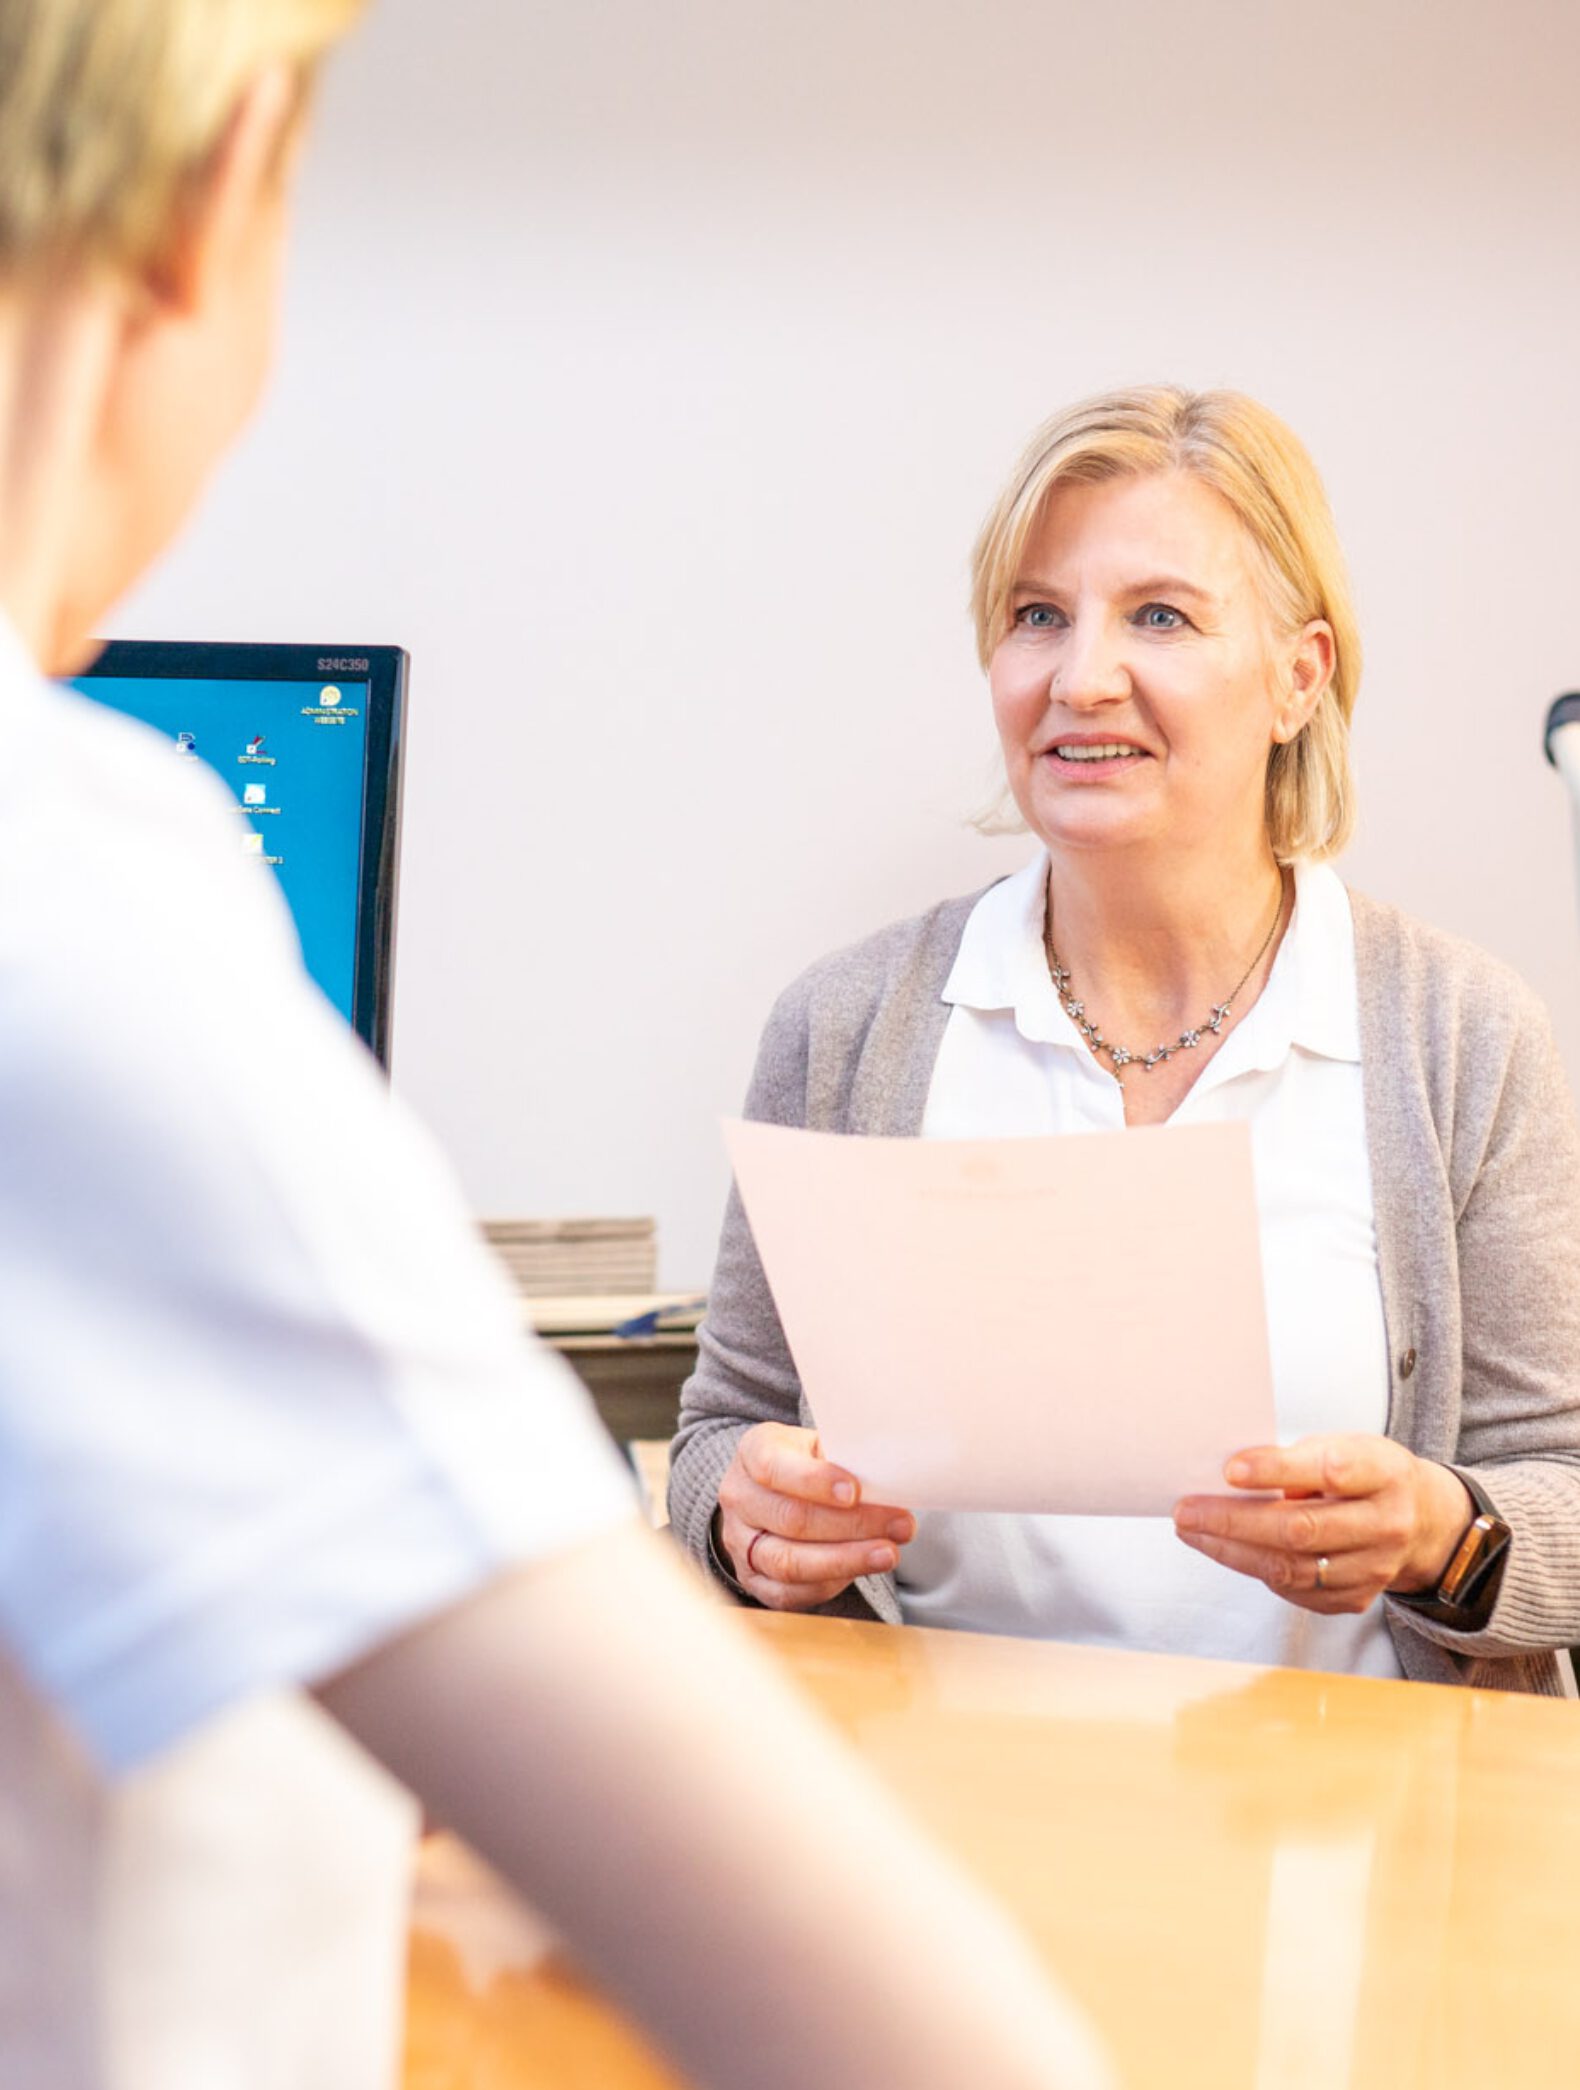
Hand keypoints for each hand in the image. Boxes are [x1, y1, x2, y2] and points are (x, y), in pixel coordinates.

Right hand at [717, 1423, 915, 1610]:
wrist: (772, 1492)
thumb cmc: (806, 1463)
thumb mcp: (819, 1445)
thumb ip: (843, 1458)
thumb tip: (887, 1480)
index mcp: (753, 1452)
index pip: (774, 1467)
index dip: (814, 1481)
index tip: (856, 1491)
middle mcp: (739, 1497)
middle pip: (791, 1519)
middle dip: (852, 1525)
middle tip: (899, 1524)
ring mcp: (740, 1542)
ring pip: (789, 1562)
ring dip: (846, 1560)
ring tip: (888, 1554)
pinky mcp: (752, 1579)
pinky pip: (790, 1592)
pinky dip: (831, 1583)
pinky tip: (862, 1570)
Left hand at [1172, 1435, 1473, 1614]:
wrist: (1421, 1521)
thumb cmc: (1366, 1474)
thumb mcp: (1344, 1446)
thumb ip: (1297, 1460)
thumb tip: (1232, 1476)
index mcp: (1384, 1473)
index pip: (1330, 1472)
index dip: (1277, 1470)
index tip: (1229, 1469)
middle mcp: (1386, 1525)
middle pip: (1302, 1529)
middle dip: (1234, 1521)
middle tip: (1186, 1510)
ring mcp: (1374, 1568)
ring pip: (1292, 1567)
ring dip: (1232, 1551)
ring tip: (1192, 1531)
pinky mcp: (1356, 1598)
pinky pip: (1295, 1591)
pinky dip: (1255, 1569)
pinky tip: (1226, 1551)